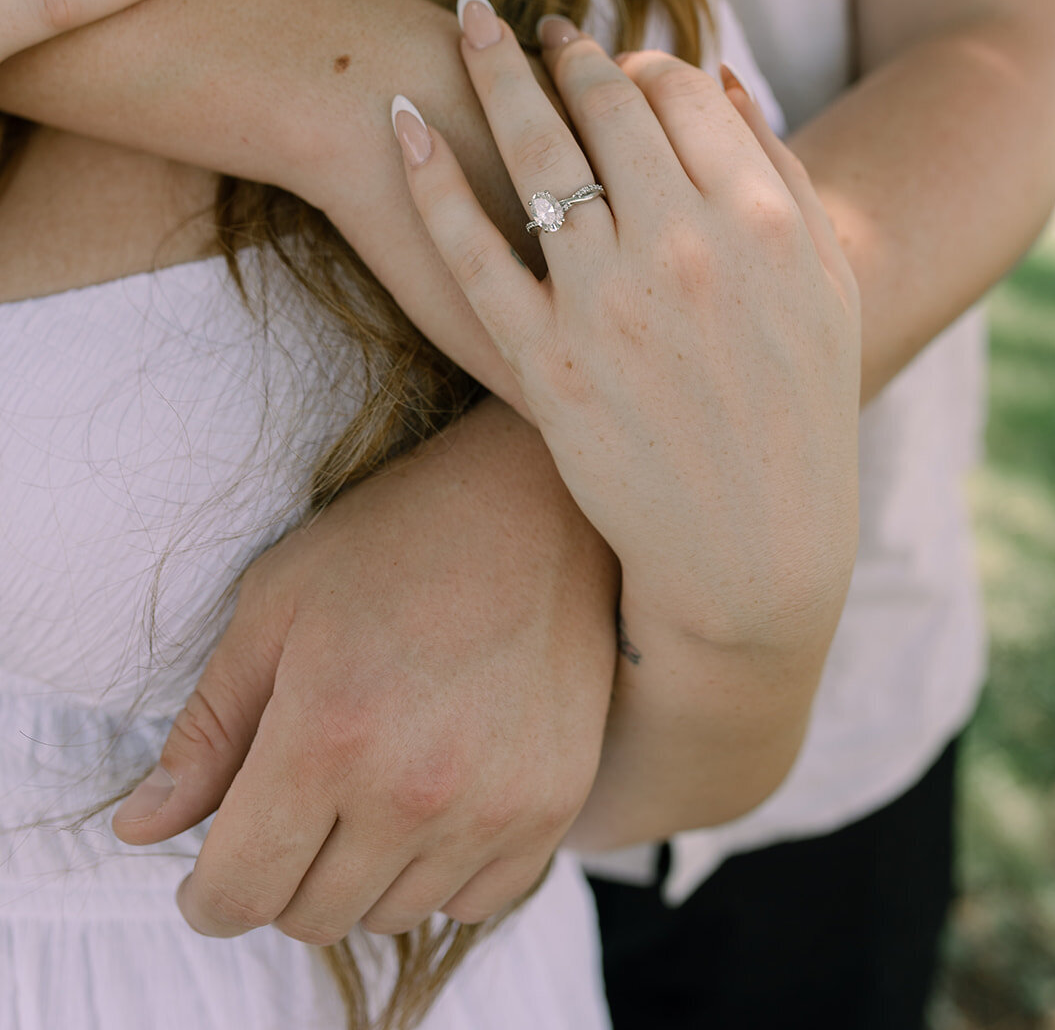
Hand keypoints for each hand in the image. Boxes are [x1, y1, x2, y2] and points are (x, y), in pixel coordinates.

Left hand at [112, 396, 618, 941]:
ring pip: (389, 915)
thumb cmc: (394, 540)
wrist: (535, 503)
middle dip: (282, 874)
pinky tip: (434, 798)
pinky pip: (472, 901)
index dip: (208, 895)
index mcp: (327, 734)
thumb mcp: (274, 607)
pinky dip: (439, 871)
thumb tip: (141, 831)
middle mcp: (412, 790)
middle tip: (295, 802)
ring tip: (370, 785)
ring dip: (361, 873)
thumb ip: (209, 729)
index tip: (209, 873)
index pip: (240, 891)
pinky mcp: (551, 807)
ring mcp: (493, 806)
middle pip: (310, 915)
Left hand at [393, 0, 859, 645]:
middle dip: (564, 50)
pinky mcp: (545, 362)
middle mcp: (685, 246)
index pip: (680, 91)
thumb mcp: (824, 282)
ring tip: (468, 23)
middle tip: (532, 26)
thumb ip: (780, 171)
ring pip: (536, 154)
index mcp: (762, 219)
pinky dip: (430, 181)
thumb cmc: (799, 410)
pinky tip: (402, 123)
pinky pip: (472, 251)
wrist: (754, 548)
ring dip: (493, 72)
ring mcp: (608, 303)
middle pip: (605, 104)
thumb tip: (718, 75)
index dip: (637, 59)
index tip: (608, 56)